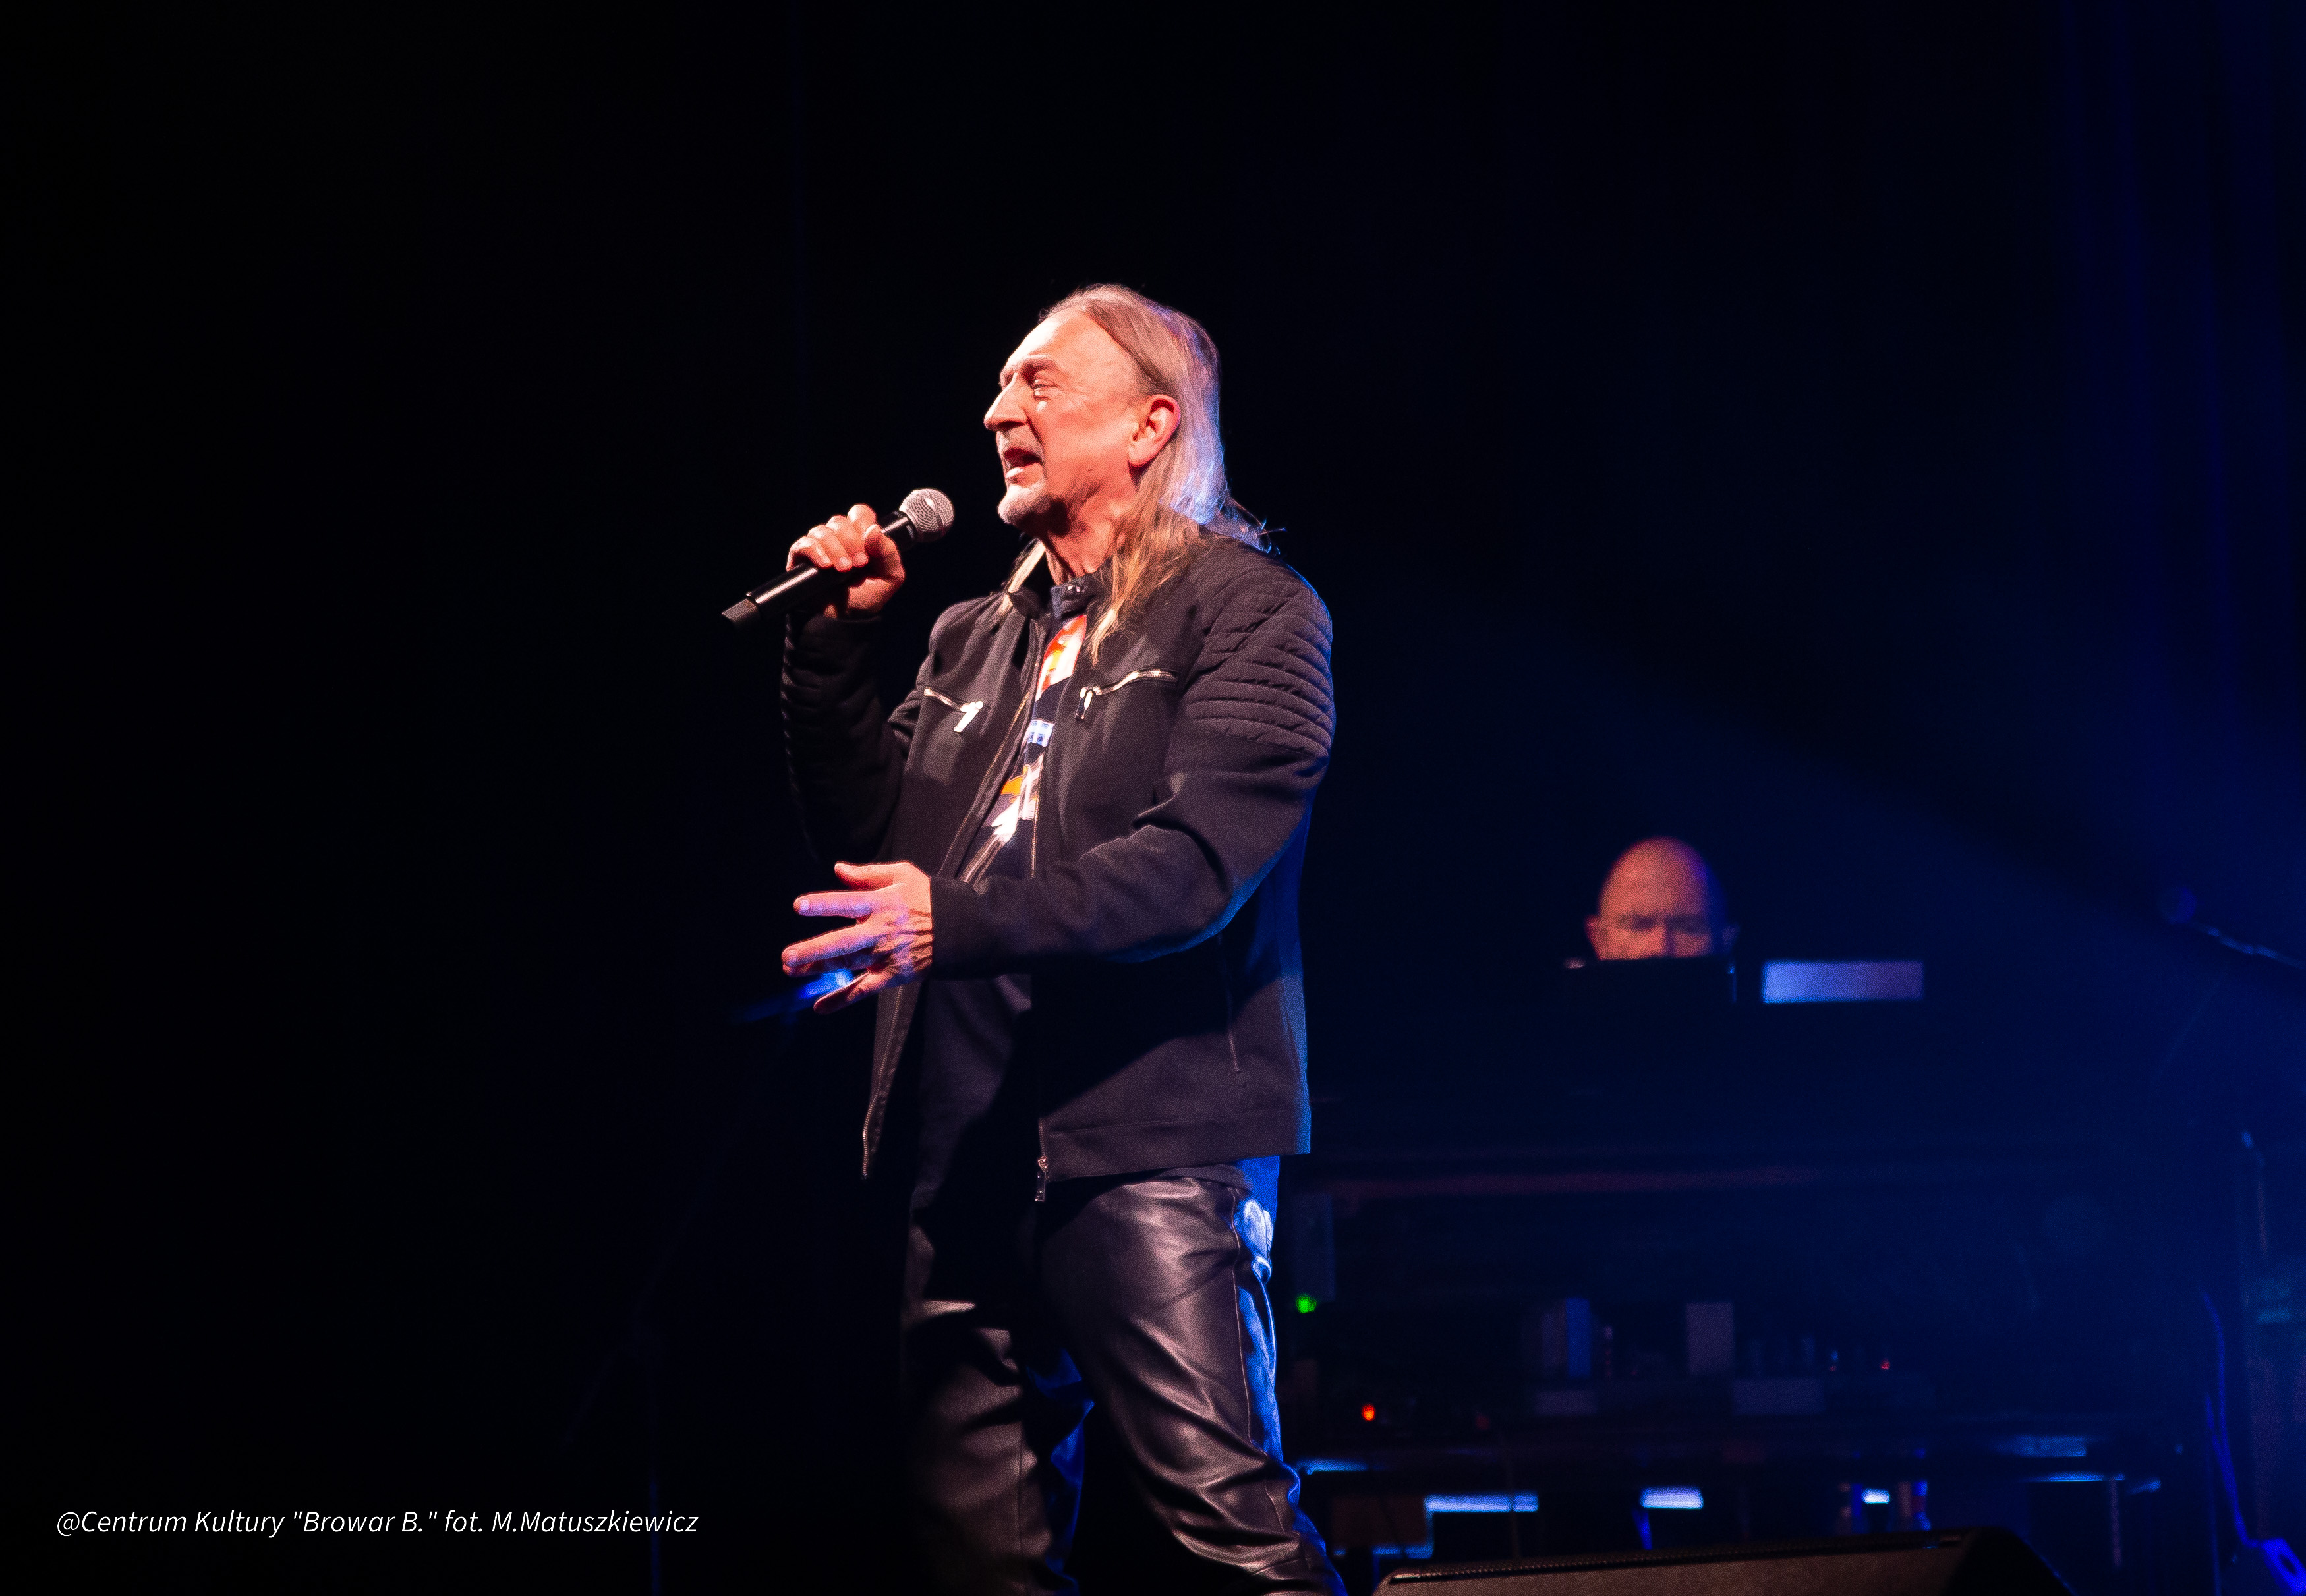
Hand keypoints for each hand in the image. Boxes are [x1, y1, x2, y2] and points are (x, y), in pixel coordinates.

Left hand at [781, 861, 933, 1010]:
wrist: (960, 930)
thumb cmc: (929, 897)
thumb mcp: (903, 875)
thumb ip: (868, 873)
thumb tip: (838, 869)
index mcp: (883, 903)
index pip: (848, 903)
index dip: (823, 905)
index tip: (798, 906)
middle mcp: (882, 931)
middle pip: (843, 942)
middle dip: (814, 950)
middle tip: (787, 956)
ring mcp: (887, 955)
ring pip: (848, 965)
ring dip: (819, 969)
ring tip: (792, 970)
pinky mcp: (894, 974)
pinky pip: (864, 990)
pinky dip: (842, 1000)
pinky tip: (820, 1008)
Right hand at [787, 502, 906, 618]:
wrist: (846, 621)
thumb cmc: (867, 598)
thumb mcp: (890, 577)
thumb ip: (889, 553)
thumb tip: (874, 530)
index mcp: (860, 538)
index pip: (859, 513)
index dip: (863, 523)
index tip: (869, 544)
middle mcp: (838, 538)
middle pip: (840, 521)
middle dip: (852, 542)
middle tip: (859, 564)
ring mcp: (819, 546)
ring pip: (821, 531)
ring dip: (835, 549)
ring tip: (843, 570)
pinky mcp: (801, 558)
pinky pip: (804, 544)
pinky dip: (816, 552)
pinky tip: (826, 566)